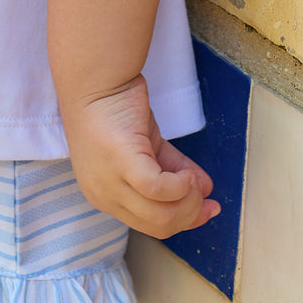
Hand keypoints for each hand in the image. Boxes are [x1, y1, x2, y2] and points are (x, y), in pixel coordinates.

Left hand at [60, 74, 219, 239]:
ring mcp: (109, 181)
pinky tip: (188, 172)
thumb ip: (170, 170)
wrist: (94, 77)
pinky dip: (180, 185)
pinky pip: (158, 189)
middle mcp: (103, 194)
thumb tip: (204, 190)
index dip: (183, 220)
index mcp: (103, 195)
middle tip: (206, 195)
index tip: (208, 209)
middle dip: (191, 214)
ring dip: (188, 201)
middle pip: (158, 225)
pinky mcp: (121, 161)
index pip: (148, 225)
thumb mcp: (144, 149)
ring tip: (195, 181)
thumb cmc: (115, 108)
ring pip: (160, 214)